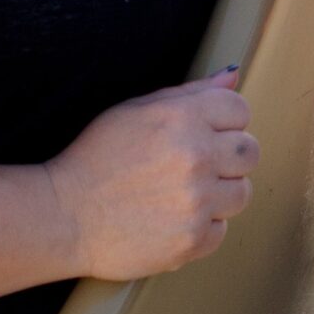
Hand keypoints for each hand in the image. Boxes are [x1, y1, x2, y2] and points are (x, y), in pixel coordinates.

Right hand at [46, 69, 257, 280]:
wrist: (64, 215)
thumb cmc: (96, 158)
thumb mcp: (137, 110)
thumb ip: (190, 92)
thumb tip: (231, 74)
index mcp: (184, 117)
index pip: (240, 110)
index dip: (223, 123)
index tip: (204, 135)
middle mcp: (197, 156)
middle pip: (250, 152)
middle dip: (228, 158)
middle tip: (197, 166)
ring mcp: (197, 200)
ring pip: (242, 193)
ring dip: (219, 194)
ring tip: (183, 195)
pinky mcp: (192, 239)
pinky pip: (222, 230)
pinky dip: (202, 228)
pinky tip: (173, 220)